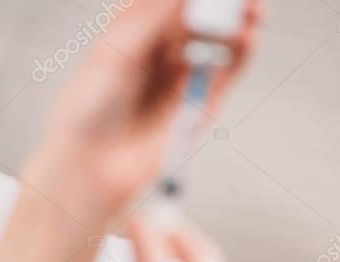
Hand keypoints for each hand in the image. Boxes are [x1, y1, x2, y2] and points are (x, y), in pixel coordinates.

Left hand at [26, 0, 263, 232]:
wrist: (91, 166)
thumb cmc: (87, 111)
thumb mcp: (114, 52)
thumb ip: (153, 18)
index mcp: (136, 29)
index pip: (171, 0)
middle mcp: (162, 49)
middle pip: (201, 10)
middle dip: (221, 0)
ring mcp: (184, 75)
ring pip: (220, 36)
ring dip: (240, 17)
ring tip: (252, 8)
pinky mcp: (200, 105)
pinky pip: (229, 70)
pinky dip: (244, 51)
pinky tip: (249, 35)